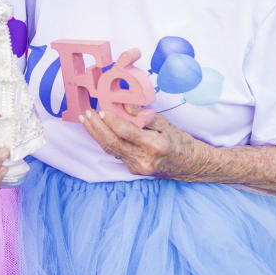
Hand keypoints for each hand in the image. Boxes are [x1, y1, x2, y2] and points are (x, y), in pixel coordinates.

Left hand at [80, 107, 212, 179]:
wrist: (189, 164)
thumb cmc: (179, 140)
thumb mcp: (165, 123)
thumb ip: (142, 115)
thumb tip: (123, 104)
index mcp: (156, 145)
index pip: (127, 132)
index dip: (111, 121)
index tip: (100, 110)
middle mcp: (145, 159)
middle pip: (113, 143)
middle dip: (97, 128)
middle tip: (86, 114)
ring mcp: (138, 167)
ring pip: (111, 149)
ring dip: (96, 134)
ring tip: (86, 120)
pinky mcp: (134, 170)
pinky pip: (116, 153)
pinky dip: (106, 140)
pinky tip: (98, 130)